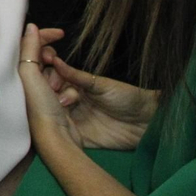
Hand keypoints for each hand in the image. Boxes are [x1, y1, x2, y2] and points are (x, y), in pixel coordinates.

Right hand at [18, 24, 156, 151]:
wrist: (147, 122)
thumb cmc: (127, 97)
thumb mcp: (101, 84)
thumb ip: (77, 76)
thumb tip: (55, 61)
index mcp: (76, 84)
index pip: (53, 76)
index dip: (48, 74)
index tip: (48, 73)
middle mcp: (71, 99)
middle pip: (49, 94)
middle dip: (50, 90)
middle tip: (59, 92)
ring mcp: (74, 117)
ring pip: (53, 110)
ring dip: (55, 107)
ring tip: (65, 105)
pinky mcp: (79, 134)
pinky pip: (63, 130)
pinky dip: (59, 126)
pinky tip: (60, 121)